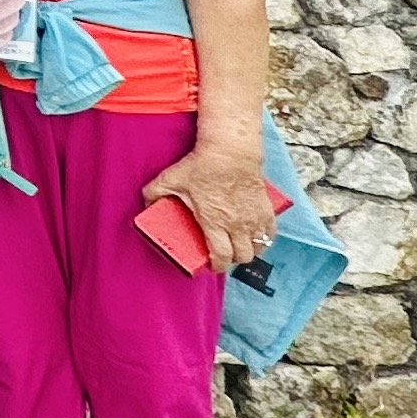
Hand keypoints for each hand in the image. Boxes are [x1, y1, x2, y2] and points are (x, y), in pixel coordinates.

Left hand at [144, 141, 277, 269]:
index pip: (222, 257)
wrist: (230, 151)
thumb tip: (145, 203)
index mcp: (215, 223)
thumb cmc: (201, 166)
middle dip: (233, 260)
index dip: (217, 266)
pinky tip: (257, 235)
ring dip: (250, 250)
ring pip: (259, 247)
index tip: (212, 265)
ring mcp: (254, 218)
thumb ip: (153, 193)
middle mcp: (238, 224)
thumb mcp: (170, 179)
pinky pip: (271, 232)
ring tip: (240, 247)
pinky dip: (265, 238)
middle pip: (242, 256)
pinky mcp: (266, 208)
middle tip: (224, 254)